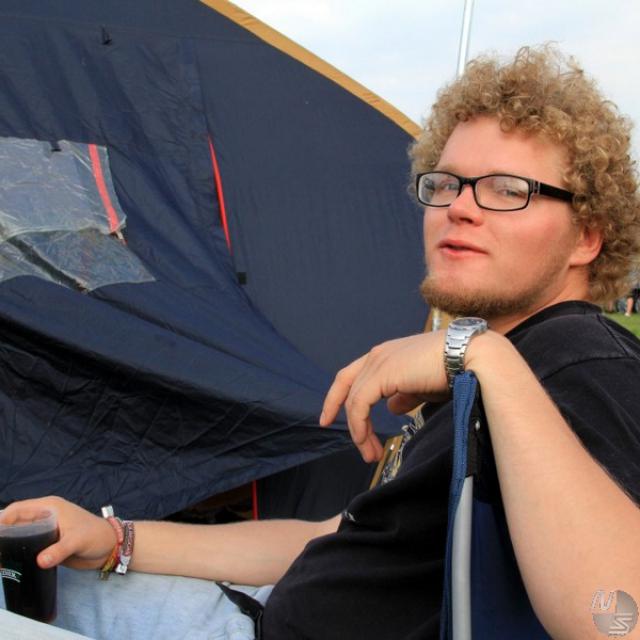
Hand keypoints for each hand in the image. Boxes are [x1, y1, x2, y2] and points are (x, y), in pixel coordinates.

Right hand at [0, 496, 115, 569]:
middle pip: (15, 522)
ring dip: (7, 546)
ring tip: (0, 562)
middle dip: (2, 535)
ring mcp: (45, 531)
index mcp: (50, 508)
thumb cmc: (96, 536)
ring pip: (19, 535)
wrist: (109, 547)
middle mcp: (44, 517)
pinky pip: (27, 547)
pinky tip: (8, 565)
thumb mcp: (78, 540)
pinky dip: (17, 554)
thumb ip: (59, 550)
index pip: (19, 509)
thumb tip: (40, 561)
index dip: (2, 519)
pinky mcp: (46, 545)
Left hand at [319, 332, 449, 461]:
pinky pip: (360, 404)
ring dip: (359, 431)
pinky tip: (367, 442)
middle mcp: (378, 355)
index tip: (330, 418)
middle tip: (356, 445)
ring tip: (370, 454)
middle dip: (345, 417)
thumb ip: (405, 396)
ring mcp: (378, 362)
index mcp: (386, 355)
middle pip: (346, 385)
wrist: (468, 357)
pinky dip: (359, 425)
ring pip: (354, 400)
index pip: (353, 376)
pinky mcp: (382, 373)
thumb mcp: (422, 386)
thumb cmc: (453, 370)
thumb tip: (392, 408)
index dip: (338, 397)